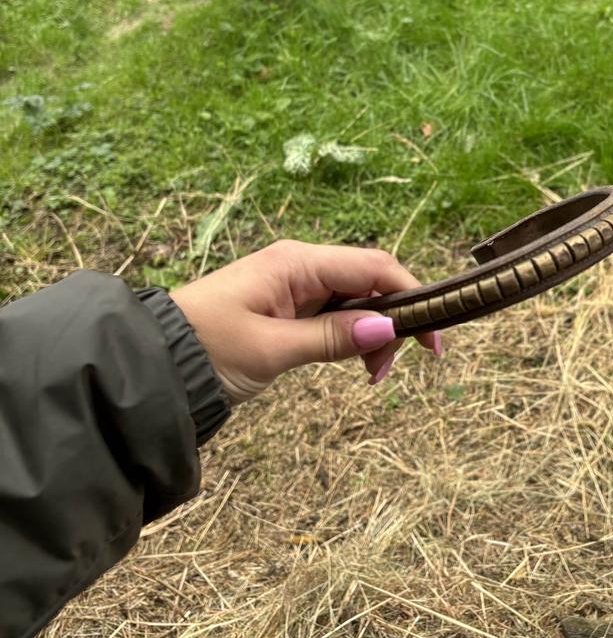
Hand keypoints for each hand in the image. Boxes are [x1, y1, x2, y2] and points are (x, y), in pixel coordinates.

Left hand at [169, 240, 441, 402]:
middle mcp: (301, 265)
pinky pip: (335, 313)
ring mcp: (295, 285)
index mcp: (298, 262)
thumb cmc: (206, 350)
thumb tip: (388, 328)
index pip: (374, 267)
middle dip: (393, 321)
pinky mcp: (287, 306)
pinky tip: (355, 362)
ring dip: (373, 333)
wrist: (154, 363)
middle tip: (390, 370)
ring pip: (357, 300)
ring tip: (370, 375)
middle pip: (370, 282)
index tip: (432, 340)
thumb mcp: (272, 349)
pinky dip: (351, 336)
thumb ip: (332, 338)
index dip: (411, 298)